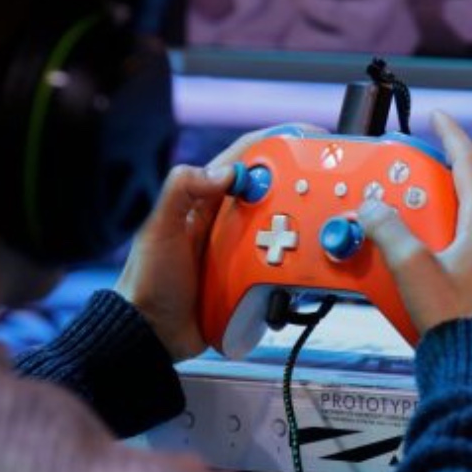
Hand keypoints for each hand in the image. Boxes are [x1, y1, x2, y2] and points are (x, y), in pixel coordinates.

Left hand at [115, 123, 324, 360]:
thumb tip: (224, 171)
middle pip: (271, 191)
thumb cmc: (148, 279)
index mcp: (204, 200)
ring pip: (280, 227)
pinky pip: (279, 262)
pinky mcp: (249, 276)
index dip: (273, 144)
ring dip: (299, 225)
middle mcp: (226, 220)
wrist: (152, 333)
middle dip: (297, 184)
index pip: (243, 160)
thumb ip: (182, 190)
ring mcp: (240, 248)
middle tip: (323, 186)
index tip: (303, 138)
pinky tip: (308, 262)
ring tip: (321, 225)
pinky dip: (294, 260)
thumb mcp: (159, 229)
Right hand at [357, 110, 471, 337]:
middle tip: (404, 200)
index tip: (439, 118)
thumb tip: (373, 208)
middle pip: (465, 200)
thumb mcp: (412, 269)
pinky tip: (431, 280)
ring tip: (409, 249)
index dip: (452, 135)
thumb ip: (388, 230)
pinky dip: (452, 259)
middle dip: (432, 197)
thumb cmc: (458, 323)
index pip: (470, 163)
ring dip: (441, 232)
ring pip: (471, 233)